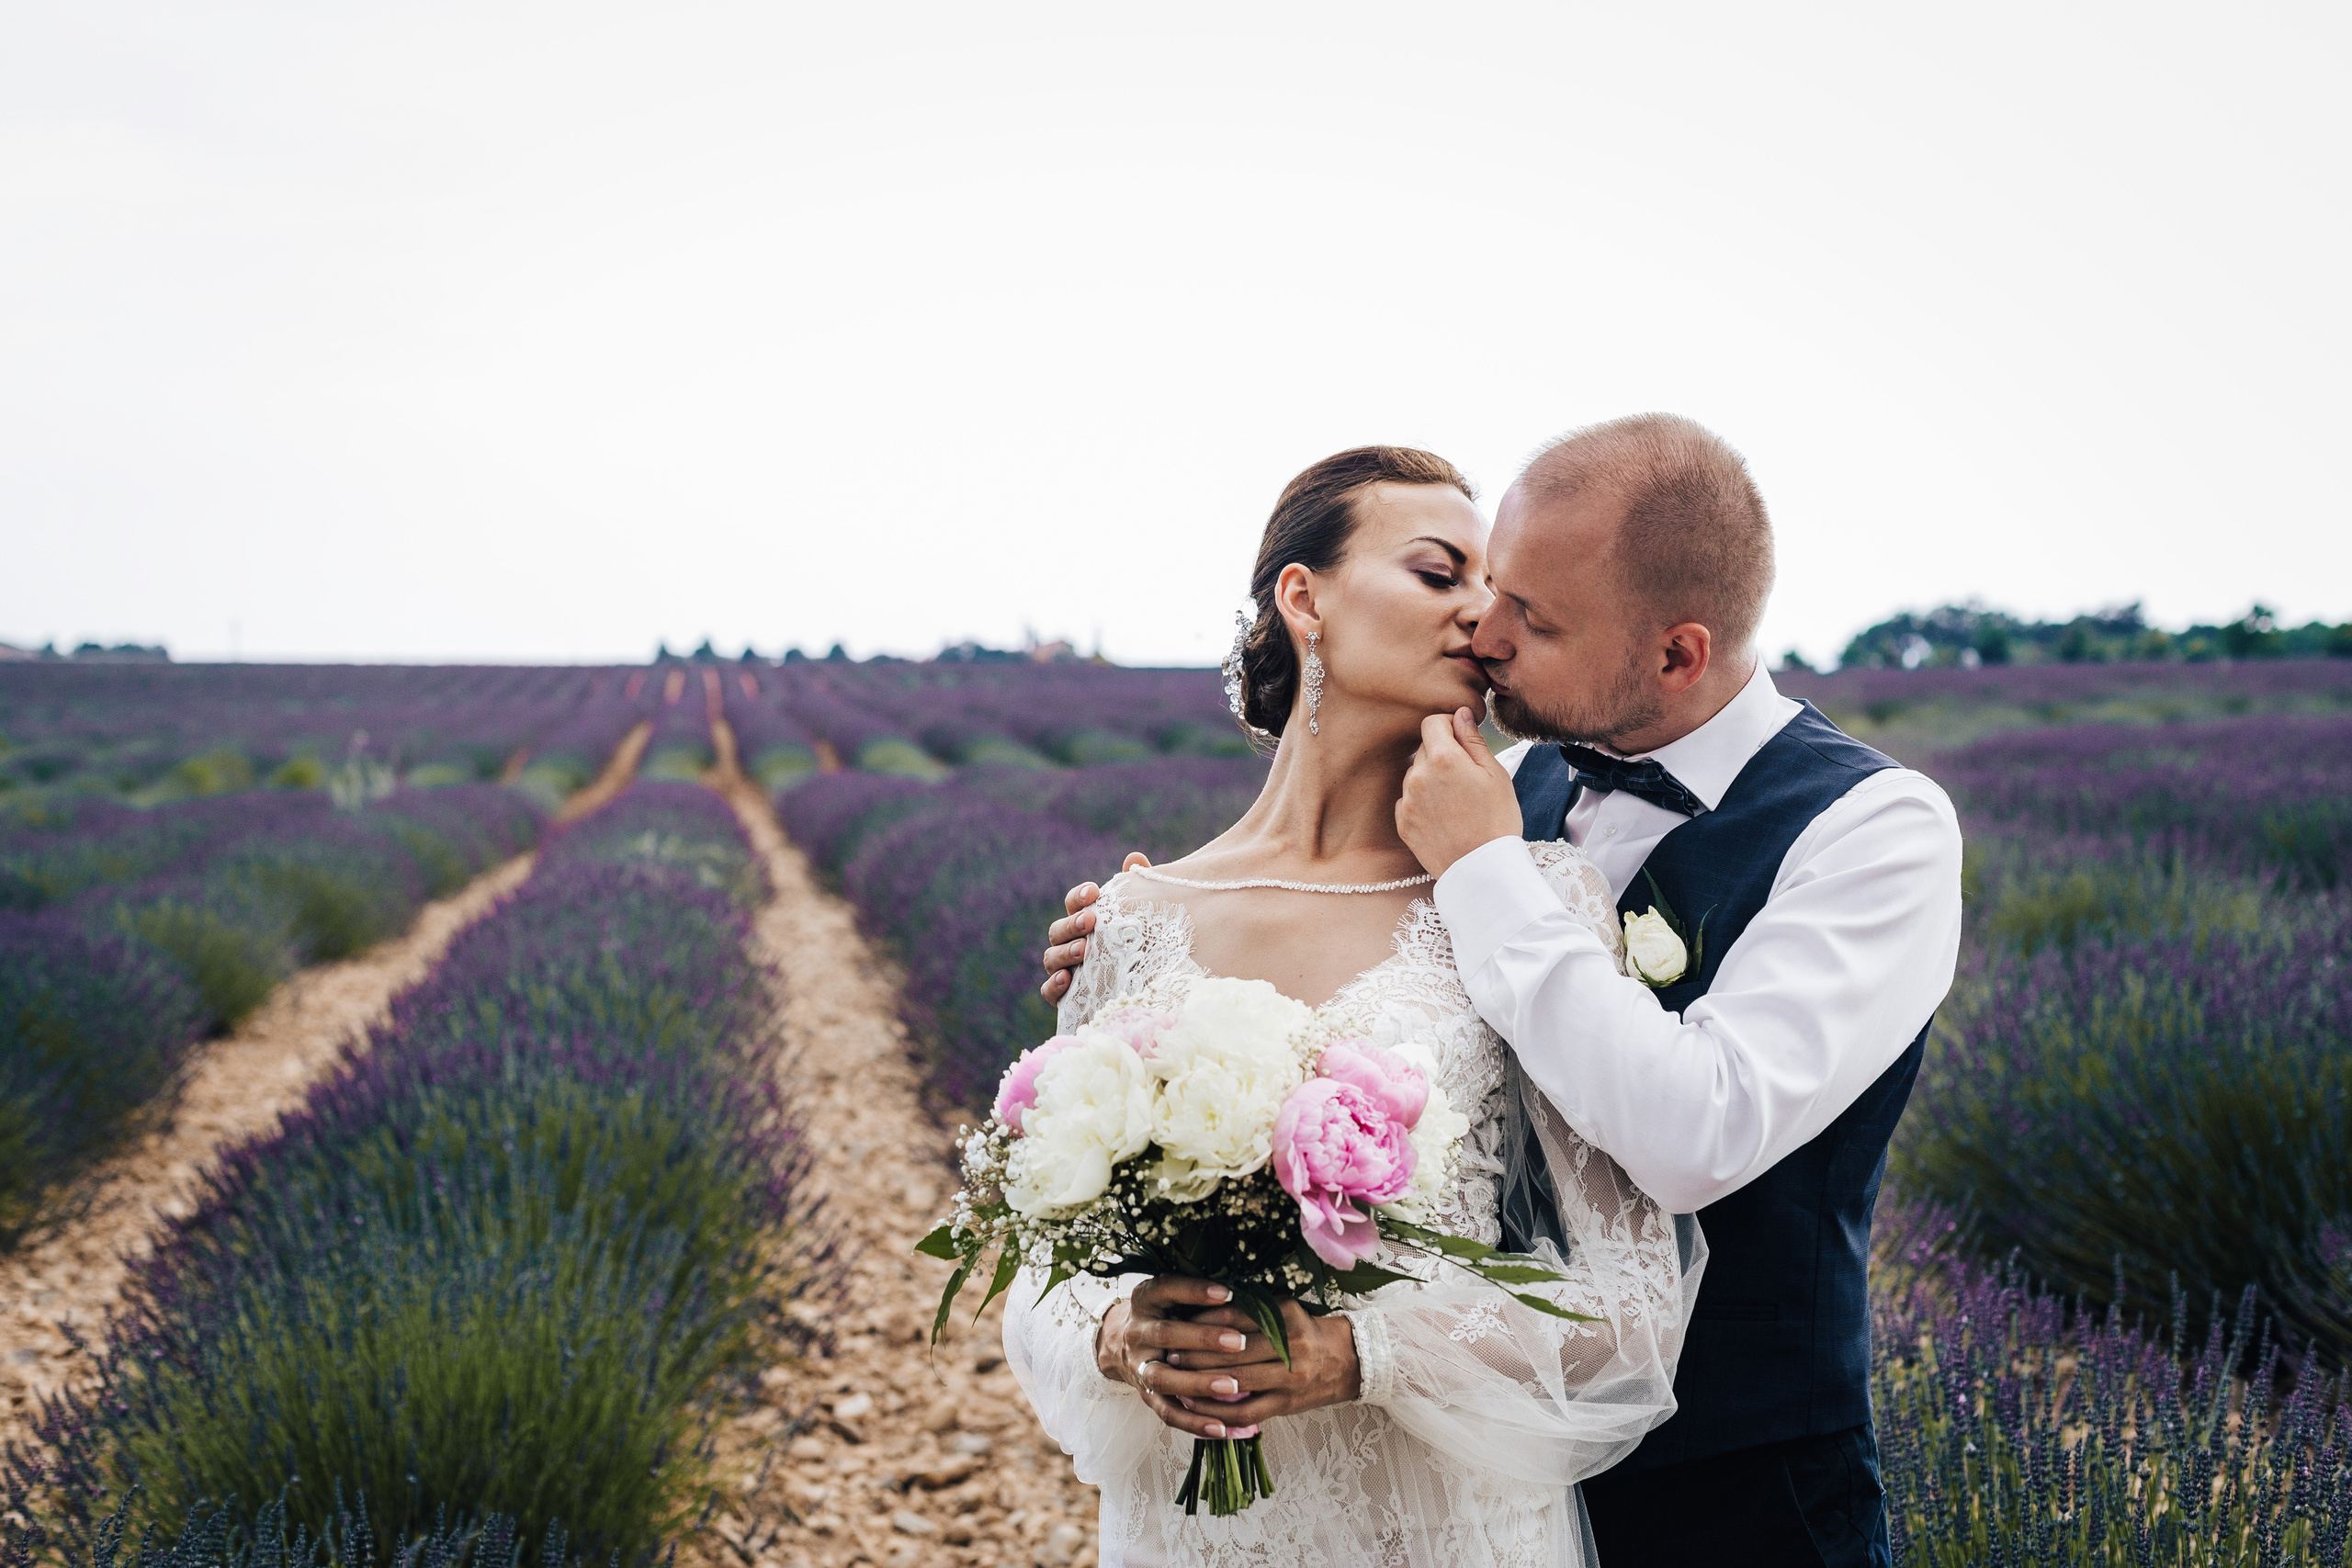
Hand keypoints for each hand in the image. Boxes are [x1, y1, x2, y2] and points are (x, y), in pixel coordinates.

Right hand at [1040, 851, 1150, 1004]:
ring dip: (1064, 952)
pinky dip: (1053, 985)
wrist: (1145, 993)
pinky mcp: (1066, 998)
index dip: (1079, 896)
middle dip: (1072, 923)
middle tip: (1090, 921)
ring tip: (1083, 950)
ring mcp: (1065, 970)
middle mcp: (1071, 944)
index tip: (1094, 891)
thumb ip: (1138, 890)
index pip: (1074, 904)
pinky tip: (1066, 980)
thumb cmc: (1142, 949)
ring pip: (1051, 958)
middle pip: (1059, 930)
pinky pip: (1048, 991)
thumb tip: (1134, 858)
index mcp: (1086, 922)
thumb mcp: (1145, 920)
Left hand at [1098, 1278, 1359, 1438]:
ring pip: (1236, 1383)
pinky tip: (1197, 1409)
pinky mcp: (1287, 1405)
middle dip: (1195, 1354)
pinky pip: (1247, 1412)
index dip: (1203, 1322)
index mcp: (1285, 1318)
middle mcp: (1289, 1347)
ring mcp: (1288, 1379)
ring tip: (1176, 1380)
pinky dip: (1219, 1412)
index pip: (1235, 1318)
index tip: (1178, 1323)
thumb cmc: (1307, 1331)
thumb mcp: (1284, 1310)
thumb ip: (1250, 1308)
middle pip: (1231, 1352)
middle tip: (1167, 1354)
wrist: (1349, 1362)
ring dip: (1201, 1383)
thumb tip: (1203, 1307)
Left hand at [1397, 707, 1520, 877]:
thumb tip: (1460, 714)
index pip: (1431, 722)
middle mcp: (1417, 776)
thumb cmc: (1497, 820)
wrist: (1483, 871)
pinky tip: (1444, 816)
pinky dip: (1422, 802)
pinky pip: (1409, 800)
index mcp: (1442, 758)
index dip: (1448, 725)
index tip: (1462, 738)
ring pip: (1415, 775)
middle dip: (1442, 753)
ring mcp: (1407, 801)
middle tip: (1466, 776)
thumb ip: (1473, 740)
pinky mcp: (1403, 823)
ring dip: (1431, 778)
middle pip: (1424, 748)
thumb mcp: (1495, 774)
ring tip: (1457, 801)